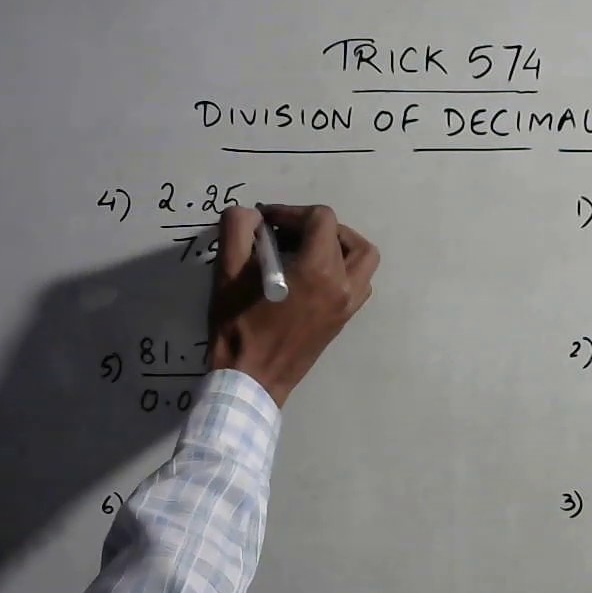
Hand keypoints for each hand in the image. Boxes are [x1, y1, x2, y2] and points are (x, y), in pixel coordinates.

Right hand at [207, 204, 378, 406]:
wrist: (251, 379)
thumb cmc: (238, 327)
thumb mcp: (228, 273)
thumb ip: (238, 230)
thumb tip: (252, 214)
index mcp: (318, 271)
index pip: (321, 219)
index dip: (292, 212)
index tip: (267, 222)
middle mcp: (343, 285)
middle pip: (345, 235)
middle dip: (314, 227)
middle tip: (285, 235)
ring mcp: (348, 305)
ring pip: (363, 259)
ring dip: (339, 246)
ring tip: (305, 250)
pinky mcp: (344, 320)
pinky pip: (359, 283)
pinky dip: (343, 269)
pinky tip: (311, 275)